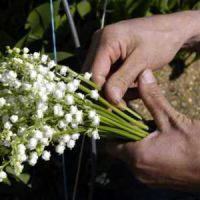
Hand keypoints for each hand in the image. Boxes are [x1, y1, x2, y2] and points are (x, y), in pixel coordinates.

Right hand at [83, 11, 199, 103]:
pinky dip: (119, 84)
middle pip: (94, 76)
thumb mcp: (142, 61)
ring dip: (115, 89)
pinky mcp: (108, 56)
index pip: (94, 74)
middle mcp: (99, 43)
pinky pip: (108, 75)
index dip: (101, 93)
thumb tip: (110, 99)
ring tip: (135, 92)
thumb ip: (123, 79)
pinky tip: (133, 86)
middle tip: (124, 104)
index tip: (116, 108)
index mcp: (106, 40)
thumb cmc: (160, 41)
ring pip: (100, 78)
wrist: (170, 30)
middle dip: (107, 92)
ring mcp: (103, 50)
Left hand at [107, 69, 199, 190]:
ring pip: (131, 158)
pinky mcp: (157, 181)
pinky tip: (155, 140)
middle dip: (124, 135)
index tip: (116, 118)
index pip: (110, 144)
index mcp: (137, 156)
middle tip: (131, 119)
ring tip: (144, 127)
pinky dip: (143, 152)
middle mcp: (138, 171)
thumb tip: (142, 75)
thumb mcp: (171, 119)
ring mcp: (148, 179)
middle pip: (120, 150)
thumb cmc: (195, 145)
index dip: (112, 130)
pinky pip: (142, 165)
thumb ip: (153, 98)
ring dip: (135, 143)